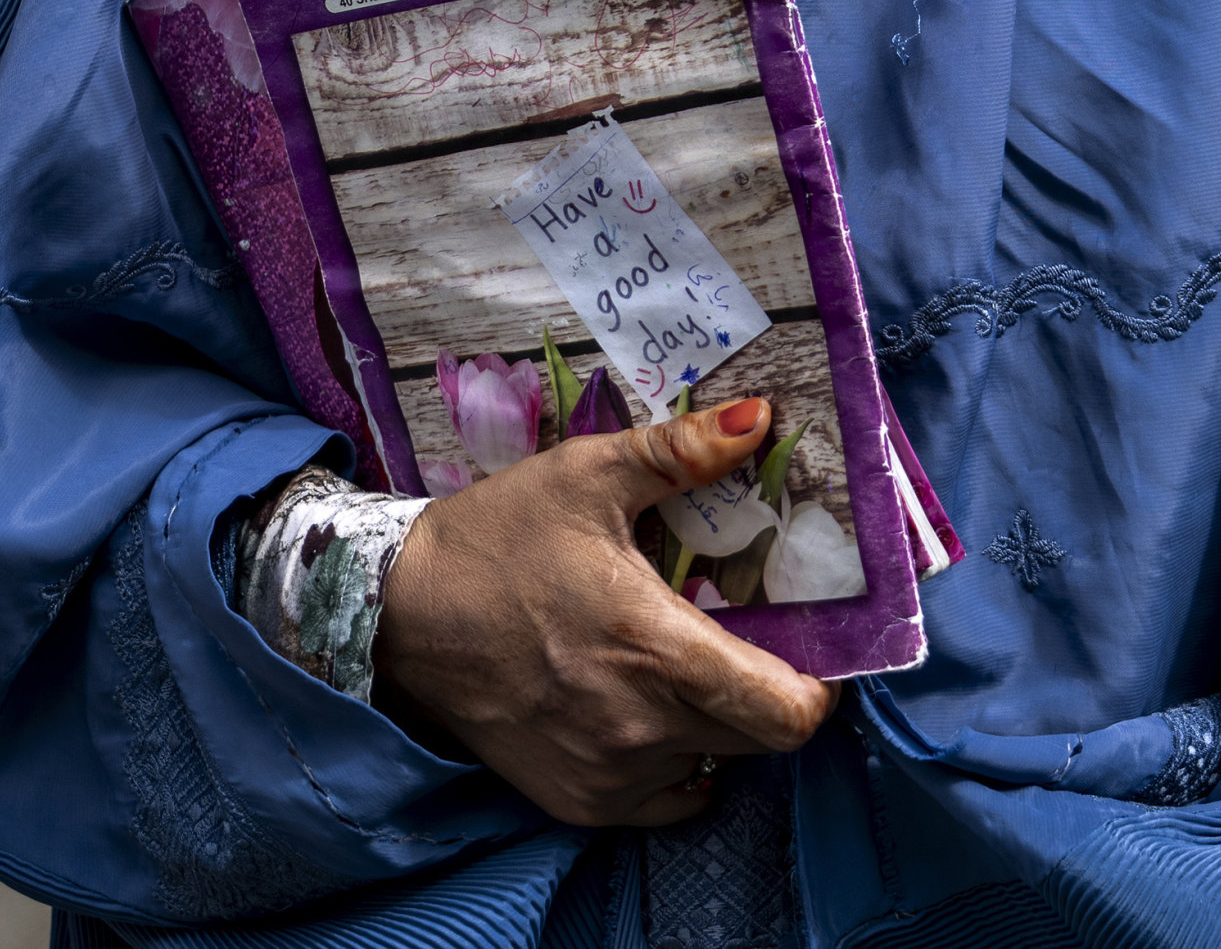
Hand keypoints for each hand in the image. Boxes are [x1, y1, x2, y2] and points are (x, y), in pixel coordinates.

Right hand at [373, 396, 836, 825]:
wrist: (402, 613)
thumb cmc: (500, 537)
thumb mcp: (589, 475)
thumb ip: (683, 451)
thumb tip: (762, 418)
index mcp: (657, 648)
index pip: (787, 714)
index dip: (819, 690)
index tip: (810, 652)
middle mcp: (640, 726)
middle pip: (760, 740)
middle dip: (769, 693)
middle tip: (746, 643)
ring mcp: (608, 774)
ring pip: (712, 765)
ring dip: (716, 724)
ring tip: (681, 669)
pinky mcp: (577, 801)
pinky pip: (664, 797)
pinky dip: (673, 762)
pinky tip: (646, 711)